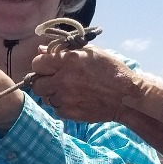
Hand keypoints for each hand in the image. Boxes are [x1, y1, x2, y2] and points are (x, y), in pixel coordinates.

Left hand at [30, 46, 162, 124]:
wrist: (126, 97)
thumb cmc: (111, 70)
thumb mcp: (90, 53)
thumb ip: (64, 51)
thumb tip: (42, 50)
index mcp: (68, 61)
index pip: (37, 63)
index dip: (42, 65)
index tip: (49, 67)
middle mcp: (63, 80)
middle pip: (37, 84)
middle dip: (44, 81)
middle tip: (56, 80)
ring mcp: (65, 98)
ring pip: (46, 98)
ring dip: (53, 94)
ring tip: (69, 90)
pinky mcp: (69, 113)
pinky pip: (56, 109)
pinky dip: (62, 105)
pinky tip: (75, 100)